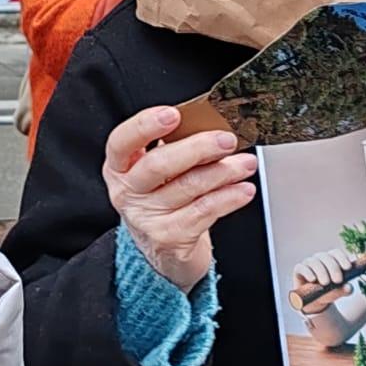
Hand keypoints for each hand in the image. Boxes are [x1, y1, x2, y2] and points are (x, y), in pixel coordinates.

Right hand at [104, 106, 257, 292]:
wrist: (166, 250)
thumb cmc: (165, 199)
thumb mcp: (159, 172)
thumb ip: (175, 147)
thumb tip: (210, 125)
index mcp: (120, 167)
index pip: (122, 142)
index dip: (145, 126)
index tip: (173, 114)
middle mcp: (127, 192)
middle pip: (158, 165)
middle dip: (197, 148)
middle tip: (226, 140)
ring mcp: (147, 217)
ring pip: (188, 186)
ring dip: (224, 171)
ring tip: (245, 164)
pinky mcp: (169, 237)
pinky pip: (204, 210)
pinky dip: (229, 197)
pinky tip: (243, 190)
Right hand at [292, 248, 357, 313]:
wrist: (314, 303)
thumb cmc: (328, 294)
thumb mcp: (337, 293)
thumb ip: (343, 290)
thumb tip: (348, 287)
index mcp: (332, 261)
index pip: (336, 253)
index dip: (342, 258)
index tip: (348, 267)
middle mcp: (321, 259)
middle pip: (327, 257)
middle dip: (333, 268)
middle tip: (338, 280)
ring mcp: (309, 264)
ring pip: (315, 262)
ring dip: (321, 271)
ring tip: (326, 283)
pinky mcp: (299, 270)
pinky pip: (302, 267)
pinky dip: (308, 272)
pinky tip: (312, 279)